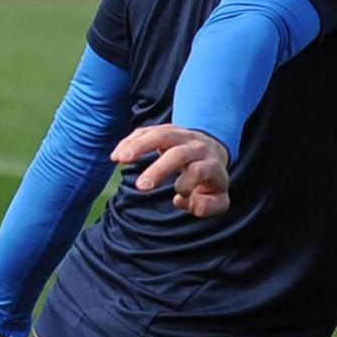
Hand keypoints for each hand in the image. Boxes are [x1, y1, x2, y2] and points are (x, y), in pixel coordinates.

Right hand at [110, 124, 231, 218]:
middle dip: (159, 169)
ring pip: (161, 135)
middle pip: (178, 154)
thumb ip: (208, 206)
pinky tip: (117, 156)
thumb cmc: (211, 182)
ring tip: (120, 159)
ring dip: (139, 146)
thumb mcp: (219, 199)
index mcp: (211, 165)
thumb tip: (181, 200)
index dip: (186, 185)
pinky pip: (148, 131)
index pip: (199, 171)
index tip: (176, 197)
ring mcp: (182, 135)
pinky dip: (131, 141)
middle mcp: (198, 147)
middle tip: (141, 187)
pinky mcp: (167, 130)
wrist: (214, 150)